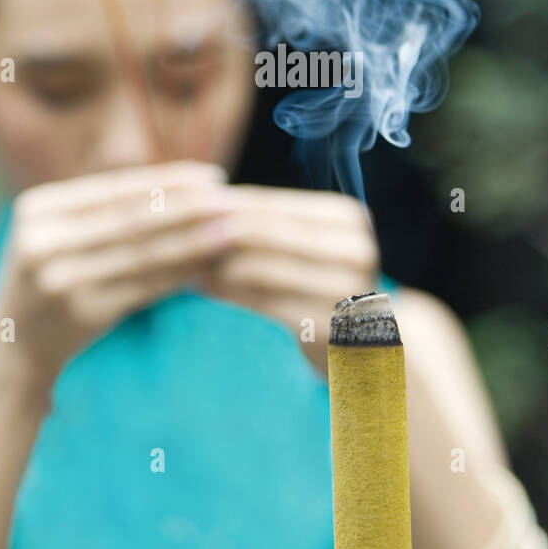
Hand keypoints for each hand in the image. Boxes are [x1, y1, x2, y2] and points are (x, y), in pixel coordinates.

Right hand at [0, 161, 235, 388]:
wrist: (11, 352)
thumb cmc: (47, 282)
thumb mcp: (55, 235)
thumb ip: (100, 210)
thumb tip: (177, 183)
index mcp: (37, 208)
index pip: (116, 188)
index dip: (168, 180)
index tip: (212, 176)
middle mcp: (43, 239)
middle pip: (132, 217)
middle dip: (188, 206)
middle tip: (231, 199)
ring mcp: (60, 277)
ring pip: (143, 253)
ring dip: (194, 240)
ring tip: (232, 231)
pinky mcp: (81, 312)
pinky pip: (144, 287)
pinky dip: (181, 274)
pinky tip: (210, 267)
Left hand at [195, 185, 379, 374]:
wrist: (372, 347)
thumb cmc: (323, 287)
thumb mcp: (309, 248)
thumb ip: (271, 225)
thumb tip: (206, 202)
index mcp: (346, 220)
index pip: (271, 205)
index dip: (224, 206)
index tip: (183, 209)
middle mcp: (353, 249)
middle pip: (266, 233)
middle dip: (216, 233)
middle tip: (175, 235)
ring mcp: (347, 289)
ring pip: (263, 269)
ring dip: (217, 266)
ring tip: (184, 263)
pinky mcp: (331, 326)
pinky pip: (267, 305)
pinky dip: (230, 295)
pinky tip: (204, 290)